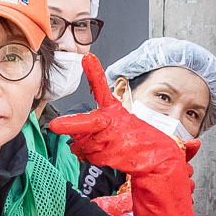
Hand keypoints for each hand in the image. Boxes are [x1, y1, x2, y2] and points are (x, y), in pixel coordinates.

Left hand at [46, 57, 187, 179]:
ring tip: (100, 145)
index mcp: (114, 110)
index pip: (103, 88)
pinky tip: (106, 154)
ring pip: (84, 144)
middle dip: (70, 124)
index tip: (87, 58)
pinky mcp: (113, 155)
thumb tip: (75, 137)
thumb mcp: (120, 124)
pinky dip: (93, 157)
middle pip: (86, 123)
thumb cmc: (137, 138)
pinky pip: (92, 157)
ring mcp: (112, 139)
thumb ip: (95, 127)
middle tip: (56, 125)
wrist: (159, 156)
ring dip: (85, 147)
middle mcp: (112, 123)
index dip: (94, 72)